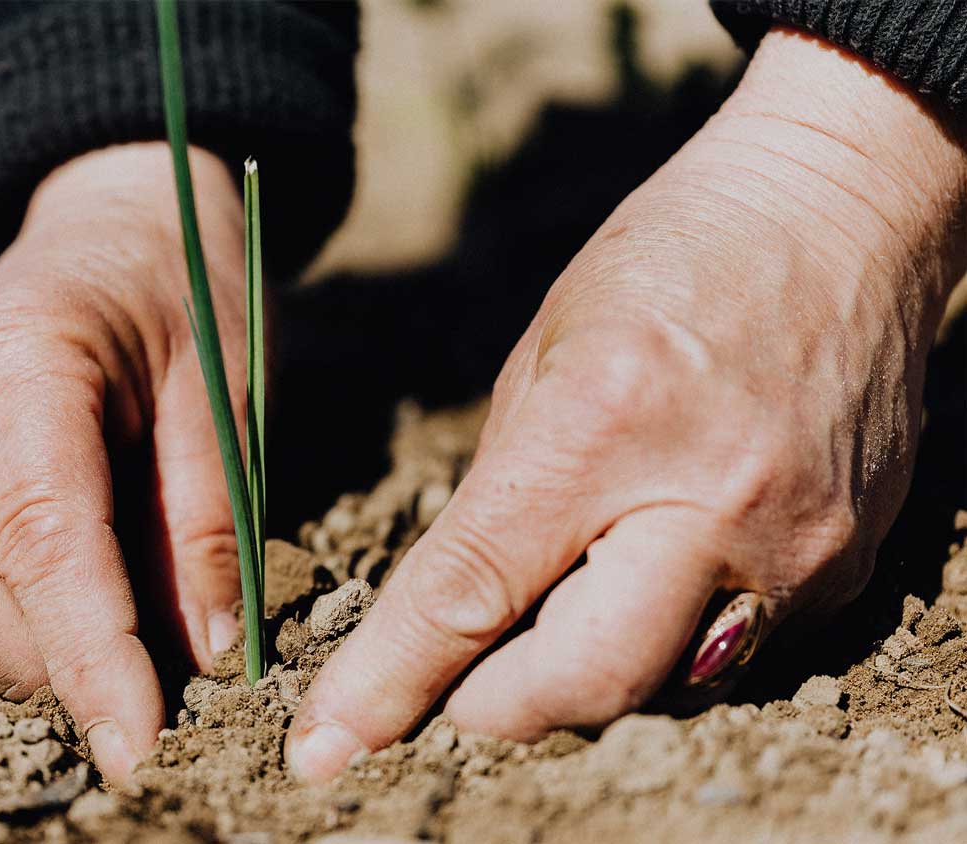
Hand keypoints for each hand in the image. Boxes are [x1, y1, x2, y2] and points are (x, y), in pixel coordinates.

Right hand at [0, 143, 250, 786]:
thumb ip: (207, 520)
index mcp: (15, 360)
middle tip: (125, 669)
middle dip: (18, 658)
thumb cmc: (182, 287)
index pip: (37, 540)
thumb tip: (203, 657)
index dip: (87, 657)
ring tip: (95, 620)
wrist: (116, 219)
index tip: (138, 745)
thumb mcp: (223, 388)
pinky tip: (49, 592)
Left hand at [287, 27, 966, 779]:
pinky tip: (653, 568)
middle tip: (457, 687)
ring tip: (566, 596)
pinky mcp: (848, 566)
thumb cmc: (672, 259)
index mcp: (601, 425)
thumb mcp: (543, 355)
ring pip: (659, 686)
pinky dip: (667, 639)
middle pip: (582, 682)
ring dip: (582, 672)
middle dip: (495, 707)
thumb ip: (498, 494)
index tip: (325, 747)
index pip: (472, 593)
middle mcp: (710, 502)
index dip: (389, 681)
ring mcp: (795, 545)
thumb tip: (455, 611)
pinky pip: (731, 654)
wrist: (843, 211)